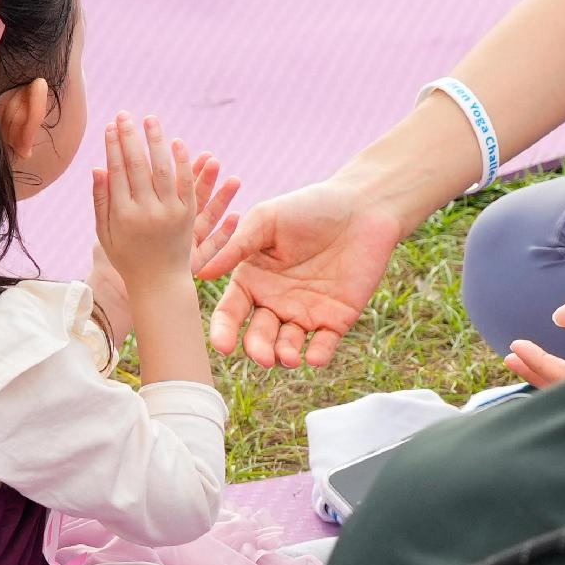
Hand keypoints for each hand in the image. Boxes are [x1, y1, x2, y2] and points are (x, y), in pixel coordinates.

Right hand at [91, 116, 224, 295]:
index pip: (116, 172)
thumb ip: (100, 201)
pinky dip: (183, 162)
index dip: (113, 147)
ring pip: (163, 169)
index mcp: (122, 215)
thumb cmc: (127, 257)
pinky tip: (177, 142)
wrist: (160, 282)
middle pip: (137, 166)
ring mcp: (170, 214)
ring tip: (150, 120)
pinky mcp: (188, 216)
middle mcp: (146, 212)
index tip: (110, 126)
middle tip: (126, 115)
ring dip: (156, 141)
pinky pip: (187, 184)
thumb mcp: (105, 233)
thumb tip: (97, 167)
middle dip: (130, 137)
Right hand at [203, 174, 406, 368]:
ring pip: (288, 346)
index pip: (231, 313)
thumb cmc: (310, 207)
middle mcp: (275, 301)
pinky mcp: (337, 319)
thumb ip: (236, 247)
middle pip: (259, 336)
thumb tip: (200, 272)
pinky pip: (324, 344)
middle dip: (258, 349)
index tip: (223, 346)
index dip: (224, 331)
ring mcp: (305, 312)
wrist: (363, 206)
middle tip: (262, 357)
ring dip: (284, 356)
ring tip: (286, 357)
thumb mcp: (267, 220)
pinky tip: (314, 358)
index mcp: (252, 280)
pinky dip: (319, 354)